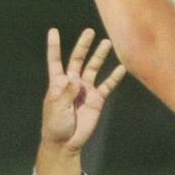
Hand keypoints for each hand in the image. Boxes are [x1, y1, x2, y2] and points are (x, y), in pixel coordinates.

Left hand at [40, 27, 125, 155]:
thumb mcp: (57, 108)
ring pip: (93, 68)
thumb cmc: (56, 125)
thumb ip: (66, 93)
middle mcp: (72, 82)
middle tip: (89, 31)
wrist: (66, 143)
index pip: (55, 61)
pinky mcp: (97, 99)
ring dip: (99, 56)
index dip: (54, 46)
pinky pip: (107, 85)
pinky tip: (121, 68)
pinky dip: (114, 77)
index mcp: (58, 83)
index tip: (53, 31)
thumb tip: (74, 78)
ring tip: (107, 43)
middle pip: (78, 59)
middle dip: (83, 46)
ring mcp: (86, 89)